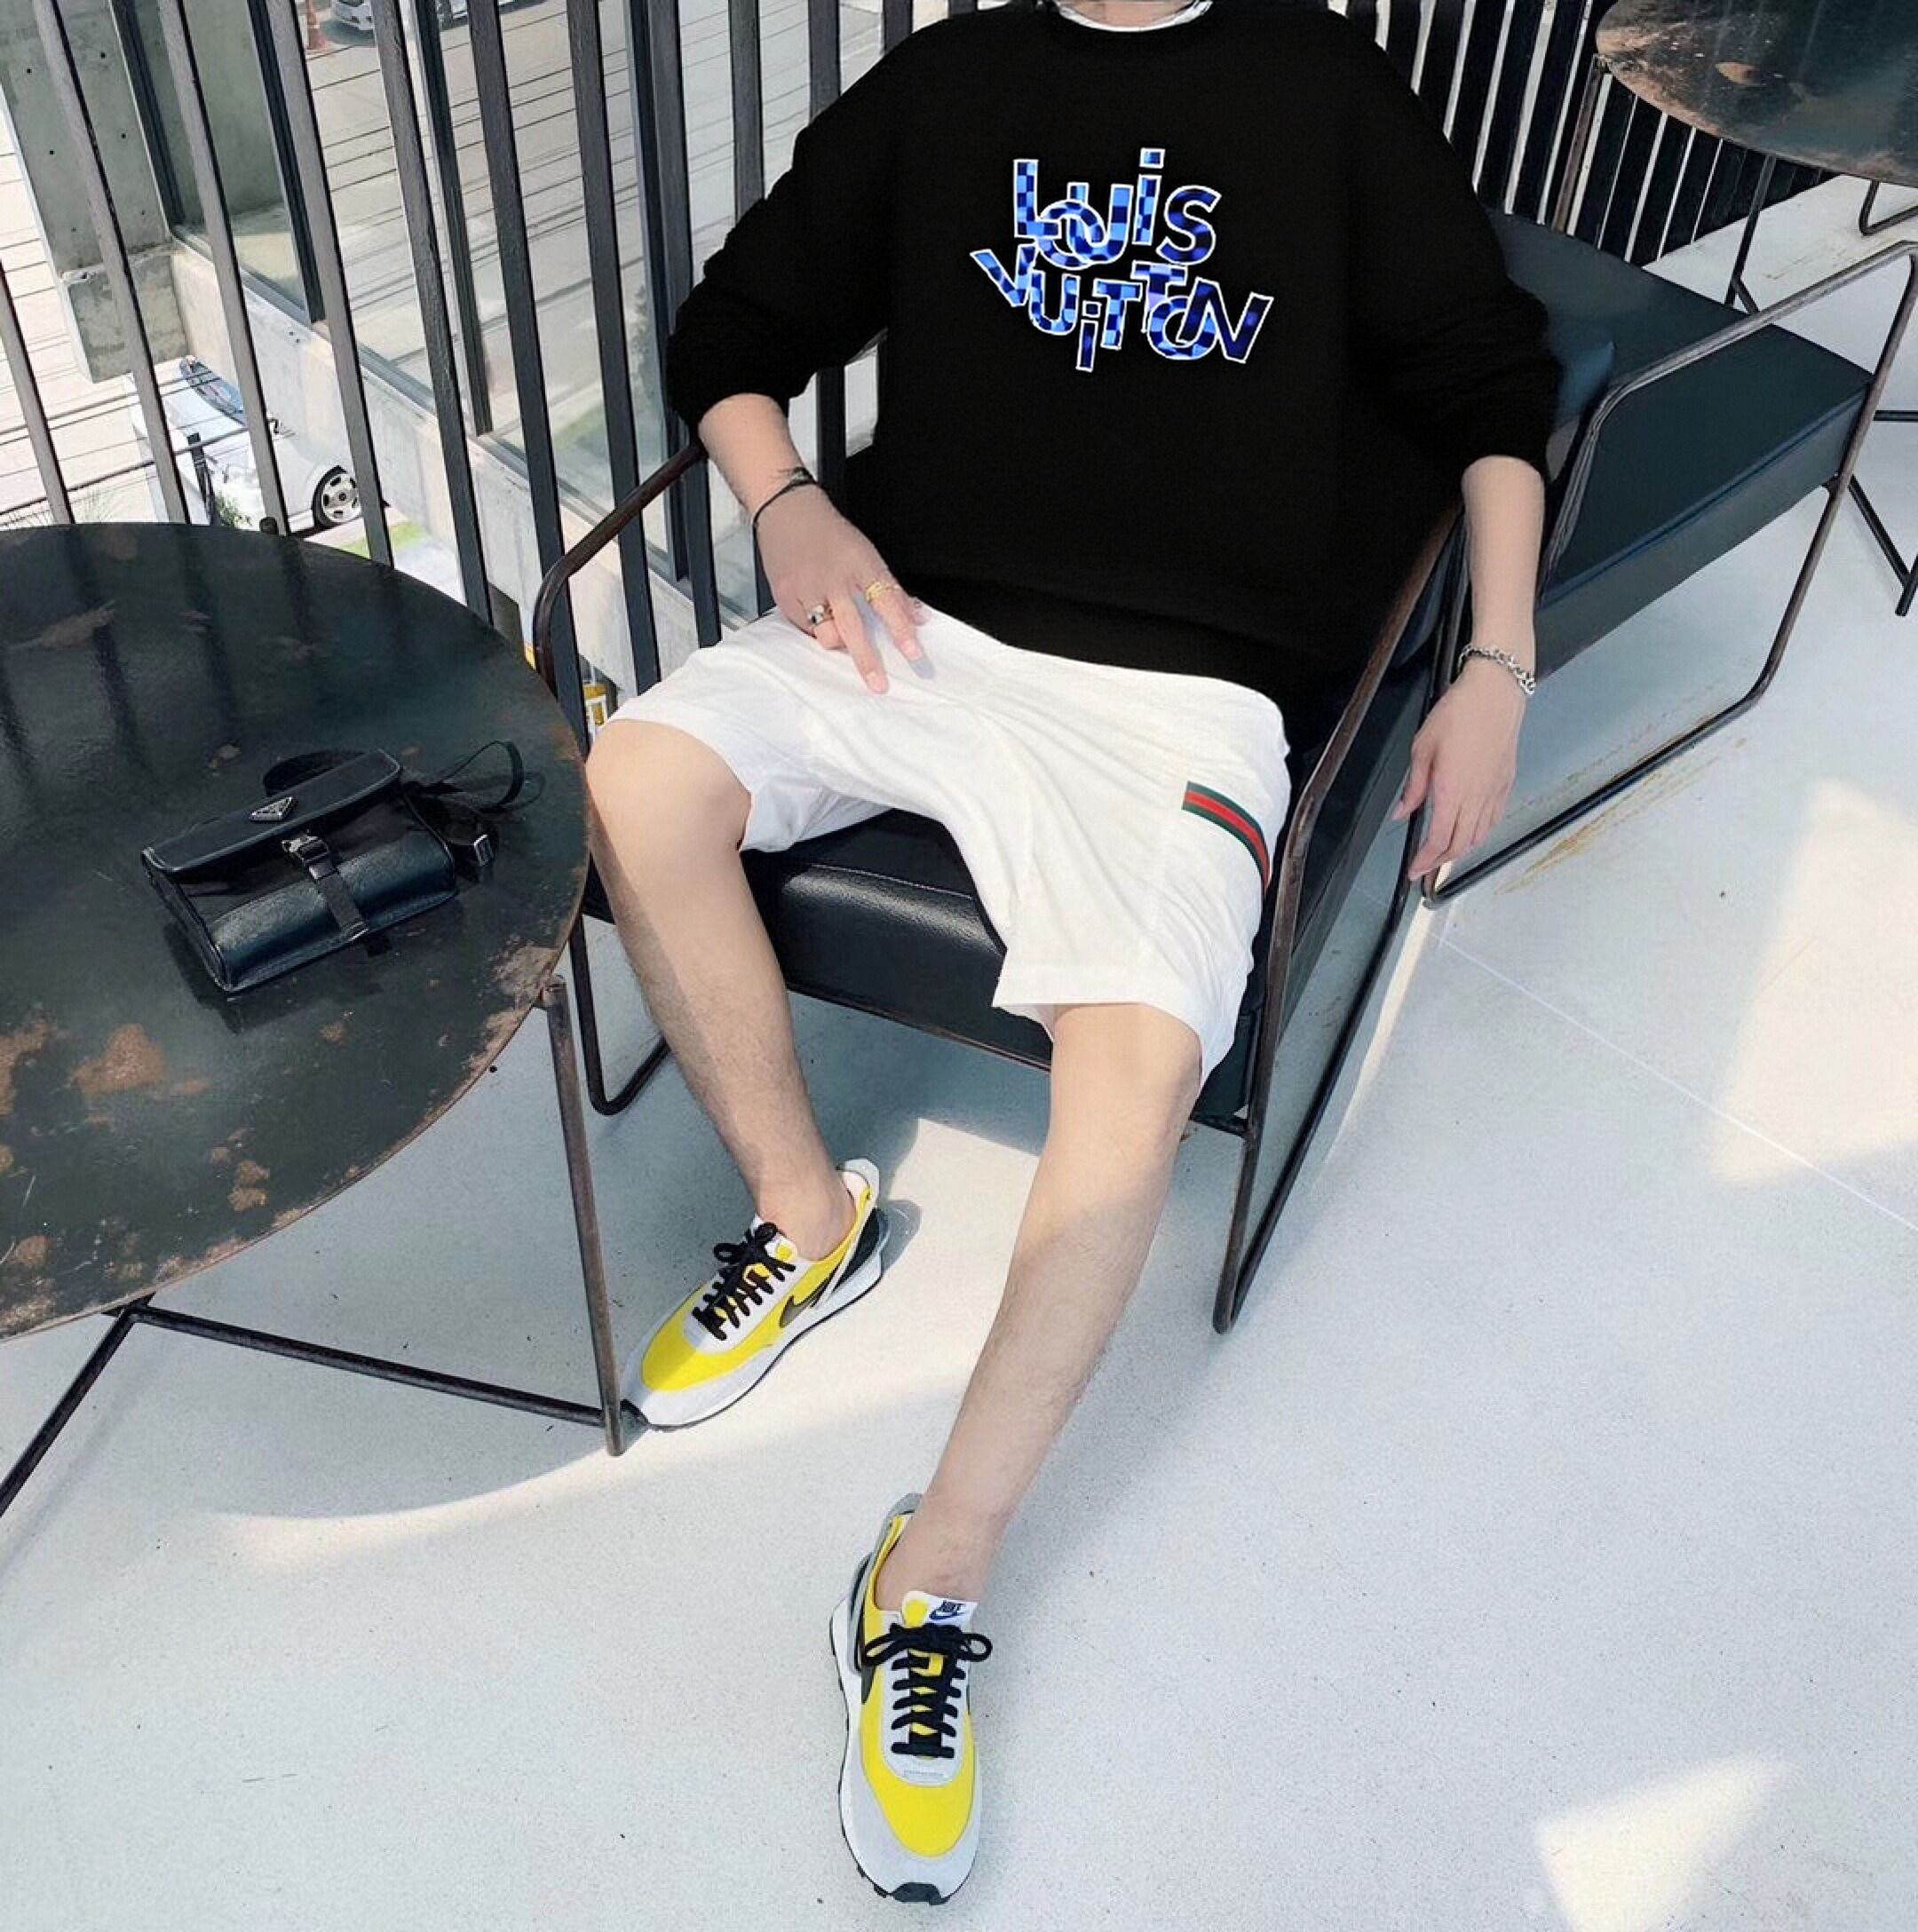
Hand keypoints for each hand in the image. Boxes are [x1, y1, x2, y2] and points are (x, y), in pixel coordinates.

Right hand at [755, 483, 922, 691]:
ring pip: (825, 633)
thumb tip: (919, 617)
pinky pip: (805, 628)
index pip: (886, 600)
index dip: (901, 628)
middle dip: (866, 659)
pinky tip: (814, 610)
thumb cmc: (831, 536)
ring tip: (836, 627)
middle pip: (852, 626)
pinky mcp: (785, 597)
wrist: (786, 510)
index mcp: (860, 564)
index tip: (913, 652)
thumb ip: (891, 589)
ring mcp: (807, 588)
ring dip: (836, 640)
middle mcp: (833, 578)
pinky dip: (815, 627)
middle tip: (879, 684)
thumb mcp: (867, 555)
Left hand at [1391, 653, 1527, 880]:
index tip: (1414, 870)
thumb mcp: (1422, 749)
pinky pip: (1493, 819)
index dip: (1426, 860)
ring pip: (1479, 835)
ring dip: (1460, 850)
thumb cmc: (1456, 715)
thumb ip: (1414, 787)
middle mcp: (1476, 797)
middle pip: (1460, 844)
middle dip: (1440, 861)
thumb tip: (1401, 813)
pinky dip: (1480, 833)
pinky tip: (1470, 832)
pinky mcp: (1506, 783)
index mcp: (1452, 791)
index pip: (1439, 839)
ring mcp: (1494, 791)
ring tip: (1443, 853)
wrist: (1495, 694)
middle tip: (1425, 866)